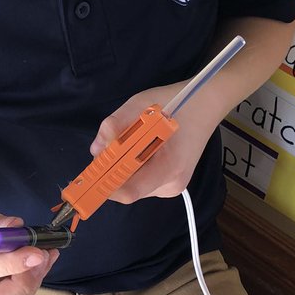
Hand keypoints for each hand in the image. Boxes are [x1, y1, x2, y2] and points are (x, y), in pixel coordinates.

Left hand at [89, 84, 220, 204]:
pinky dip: (133, 167)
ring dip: (122, 168)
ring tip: (132, 142)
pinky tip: (142, 149)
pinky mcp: (170, 184)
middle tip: (110, 146)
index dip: (105, 187)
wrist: (206, 105)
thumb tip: (97, 150)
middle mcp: (171, 184)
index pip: (129, 191)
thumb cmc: (175, 103)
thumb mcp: (140, 105)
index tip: (88, 177)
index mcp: (169, 167)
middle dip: (112, 171)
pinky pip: (141, 181)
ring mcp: (172, 187)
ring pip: (133, 185)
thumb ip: (115, 126)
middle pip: (127, 189)